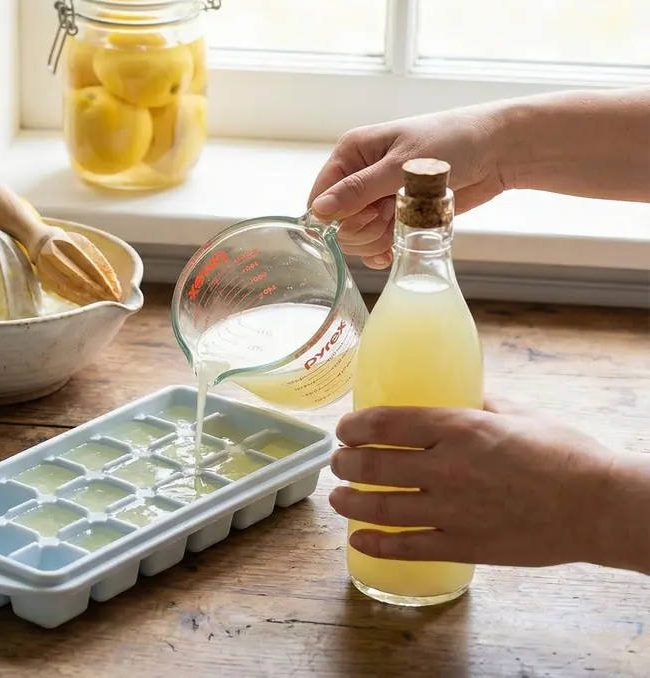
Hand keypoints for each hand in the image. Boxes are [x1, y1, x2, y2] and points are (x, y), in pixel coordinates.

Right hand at [306, 105, 507, 268]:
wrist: (498, 150)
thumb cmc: (453, 142)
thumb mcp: (402, 166)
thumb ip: (359, 191)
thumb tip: (318, 211)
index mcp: (352, 153)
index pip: (320, 196)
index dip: (337, 216)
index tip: (369, 214)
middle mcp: (360, 176)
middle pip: (338, 223)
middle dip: (364, 229)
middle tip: (392, 214)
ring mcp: (378, 197)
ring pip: (358, 238)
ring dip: (379, 239)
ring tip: (405, 222)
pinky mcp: (397, 215)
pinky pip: (376, 244)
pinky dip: (384, 251)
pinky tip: (396, 250)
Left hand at [327, 397, 620, 567]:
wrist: (598, 506)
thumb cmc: (566, 455)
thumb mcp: (519, 414)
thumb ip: (480, 403)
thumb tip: (458, 392)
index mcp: (460, 428)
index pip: (385, 423)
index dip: (354, 427)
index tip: (344, 430)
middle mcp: (447, 467)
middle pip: (372, 465)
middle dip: (345, 464)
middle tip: (339, 464)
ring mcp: (452, 508)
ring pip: (380, 506)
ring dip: (349, 501)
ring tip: (338, 498)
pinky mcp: (463, 543)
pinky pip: (407, 545)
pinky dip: (376, 543)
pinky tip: (359, 539)